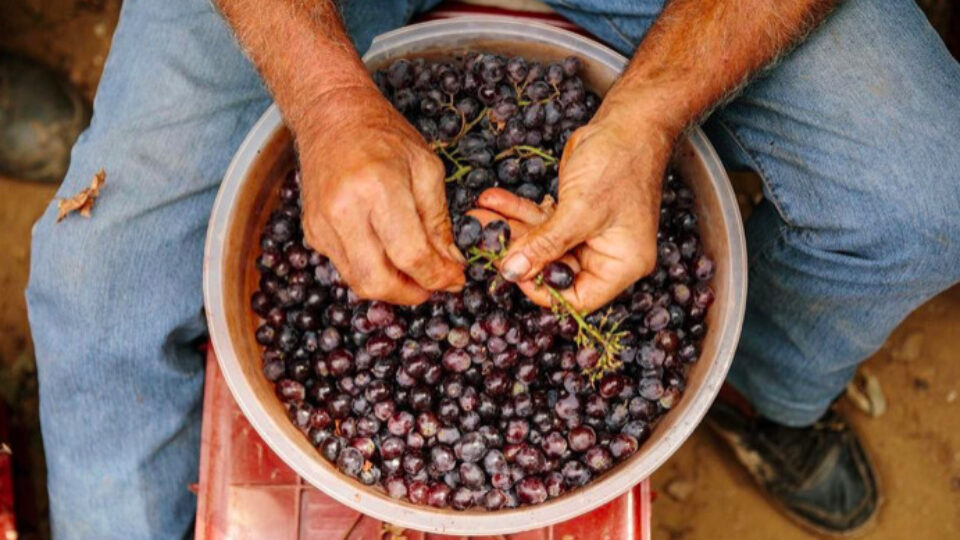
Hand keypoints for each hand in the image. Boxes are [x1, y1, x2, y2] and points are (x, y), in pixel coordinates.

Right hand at [298, 86, 464, 303]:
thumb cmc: (385, 137)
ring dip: (392, 288)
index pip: (410, 255)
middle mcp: (344, 211)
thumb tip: (451, 265)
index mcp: (378, 189)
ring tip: (416, 273)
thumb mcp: (427, 169)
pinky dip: (372, 271)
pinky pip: (345, 268)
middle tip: (435, 284)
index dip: (438, 276)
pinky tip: (390, 256)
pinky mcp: (312, 232)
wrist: (332, 118)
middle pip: (378, 282)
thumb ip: (439, 222)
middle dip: (412, 293)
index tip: (456, 279)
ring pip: (359, 282)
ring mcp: (322, 225)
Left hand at [491, 114, 671, 311]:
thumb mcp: (580, 210)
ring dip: (510, 230)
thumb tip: (512, 271)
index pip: (577, 298)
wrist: (629, 122)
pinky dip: (518, 212)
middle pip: (554, 271)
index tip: (511, 271)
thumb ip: (545, 245)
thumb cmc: (619, 164)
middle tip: (482, 241)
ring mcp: (589, 234)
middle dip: (517, 254)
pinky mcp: (573, 215)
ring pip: (541, 244)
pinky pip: (541, 222)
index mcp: (621, 265)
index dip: (542, 289)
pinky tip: (493, 201)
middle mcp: (606, 255)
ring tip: (477, 218)